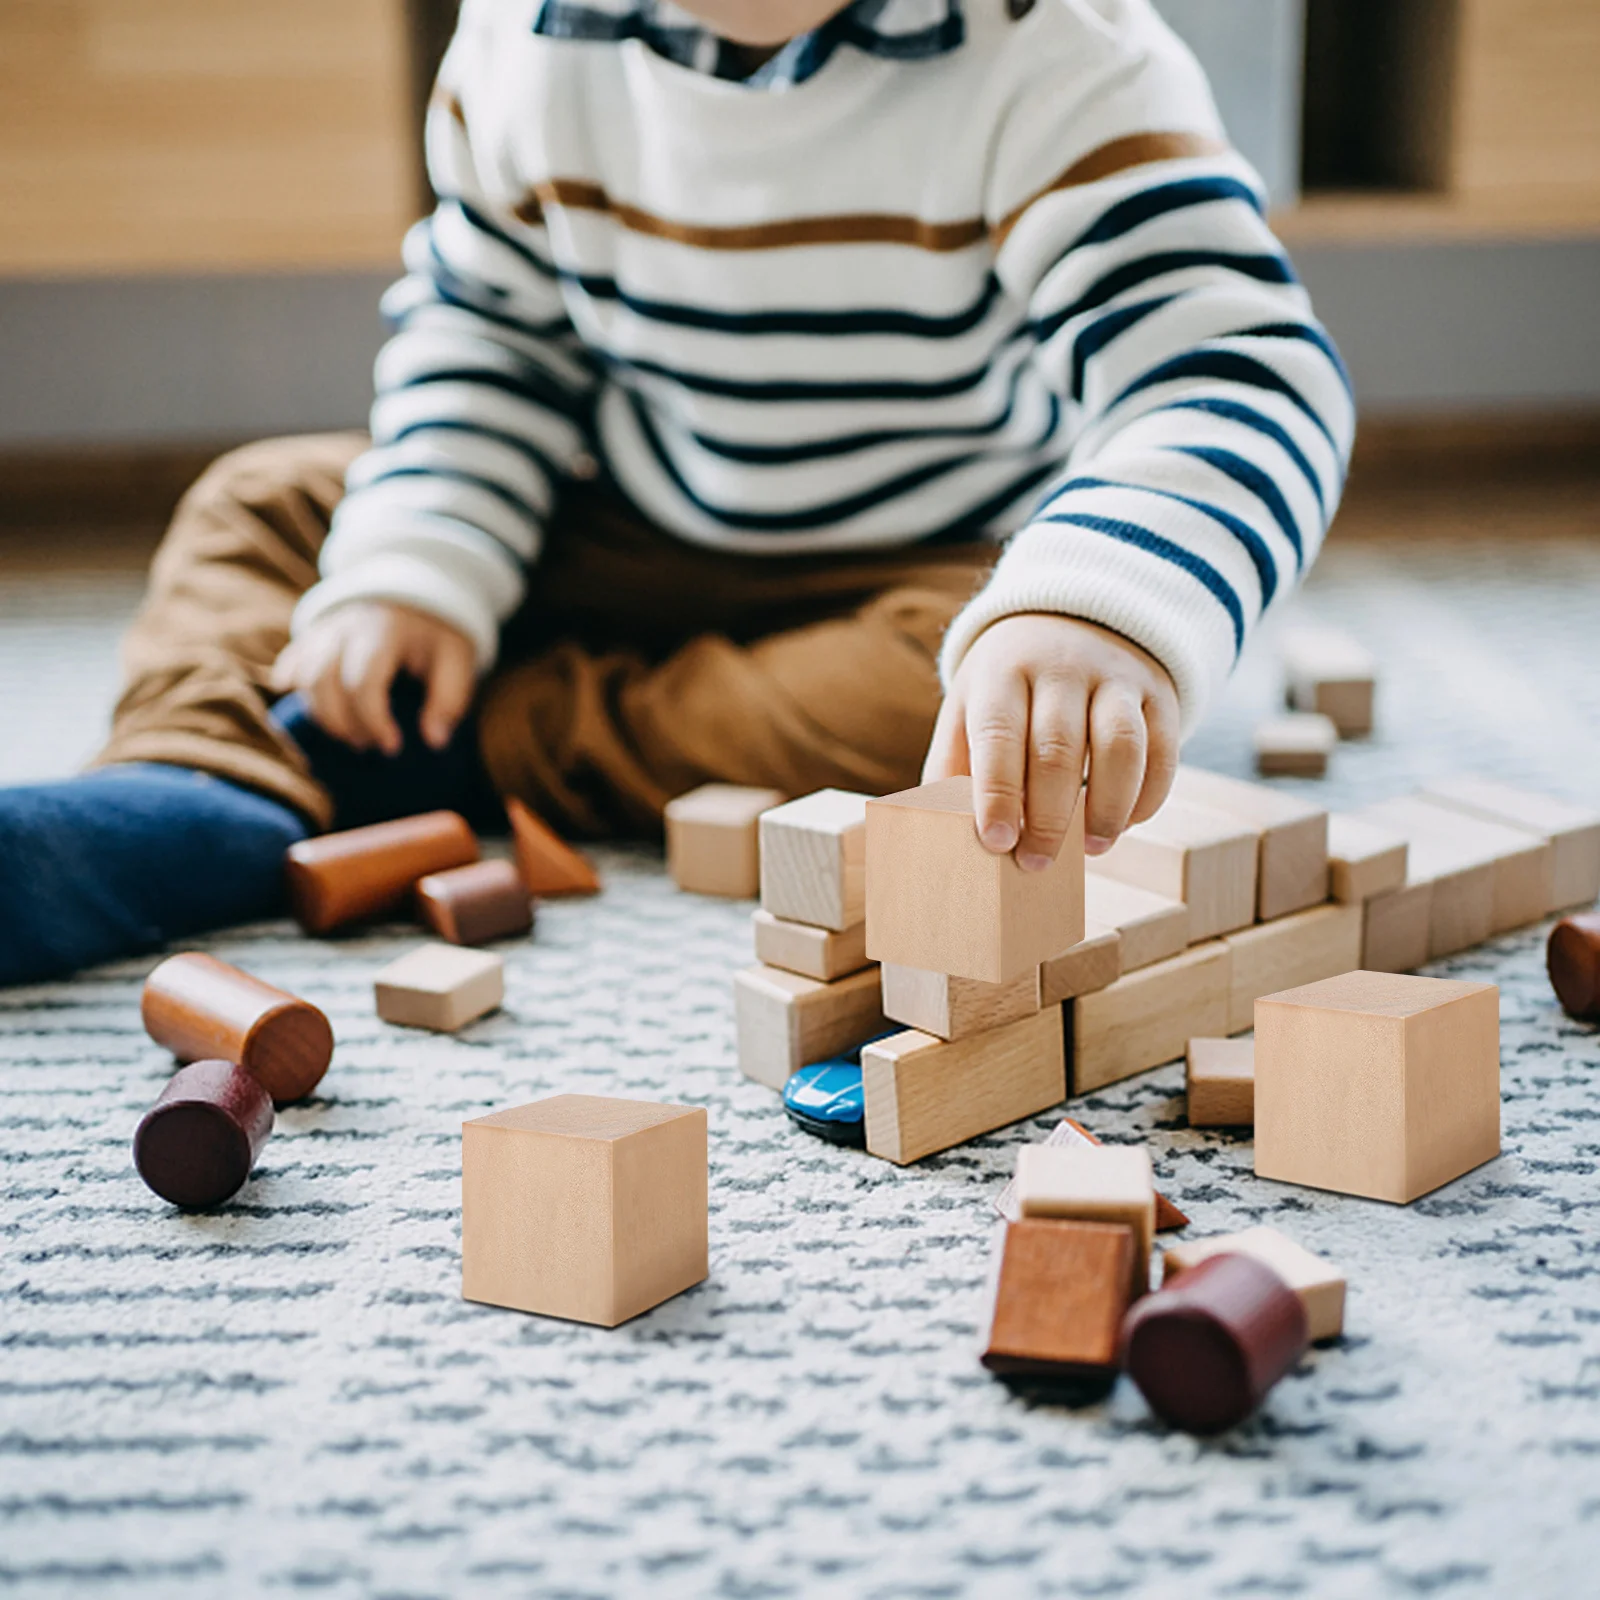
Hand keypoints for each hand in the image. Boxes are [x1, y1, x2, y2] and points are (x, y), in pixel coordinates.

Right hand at [270, 602, 475, 755]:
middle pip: (323, 682)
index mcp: (385, 631)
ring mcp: (326, 628)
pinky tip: (291, 694)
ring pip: (304, 676)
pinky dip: (290, 680)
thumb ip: (449, 699)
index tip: (393, 746)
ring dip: (322, 714)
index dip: (373, 721)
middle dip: (343, 724)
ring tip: (351, 734)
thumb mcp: (458, 659)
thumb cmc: (438, 632)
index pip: (363, 682)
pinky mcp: (315, 632)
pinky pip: (292, 658)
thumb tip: (434, 741)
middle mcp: (346, 627)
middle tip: (370, 745)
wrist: (419, 589)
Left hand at [923, 613, 1178, 869]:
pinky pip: (1162, 748)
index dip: (997, 793)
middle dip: (1048, 817)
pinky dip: (1148, 795)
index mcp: (1003, 674)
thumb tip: (942, 831)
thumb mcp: (969, 706)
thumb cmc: (1009, 685)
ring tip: (1093, 849)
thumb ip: (953, 764)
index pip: (999, 735)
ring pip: (1120, 746)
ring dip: (1107, 808)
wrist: (1072, 618)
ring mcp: (1115, 677)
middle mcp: (1061, 669)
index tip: (997, 842)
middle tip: (1037, 863)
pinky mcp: (1158, 692)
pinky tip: (1126, 823)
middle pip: (1058, 748)